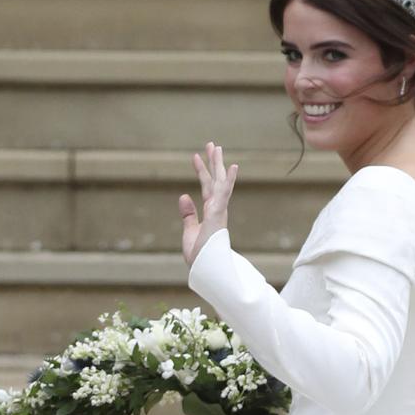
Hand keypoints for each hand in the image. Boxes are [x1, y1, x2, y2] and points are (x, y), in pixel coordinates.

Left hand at [179, 141, 238, 267]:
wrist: (204, 270)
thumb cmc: (199, 256)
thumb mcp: (189, 231)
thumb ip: (188, 214)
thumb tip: (183, 195)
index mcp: (210, 213)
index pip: (205, 187)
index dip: (201, 172)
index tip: (196, 156)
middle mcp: (216, 209)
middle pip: (215, 180)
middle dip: (213, 162)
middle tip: (212, 144)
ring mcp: (219, 211)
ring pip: (219, 183)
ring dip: (218, 165)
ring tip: (216, 147)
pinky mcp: (218, 215)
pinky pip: (224, 194)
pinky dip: (228, 180)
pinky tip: (231, 167)